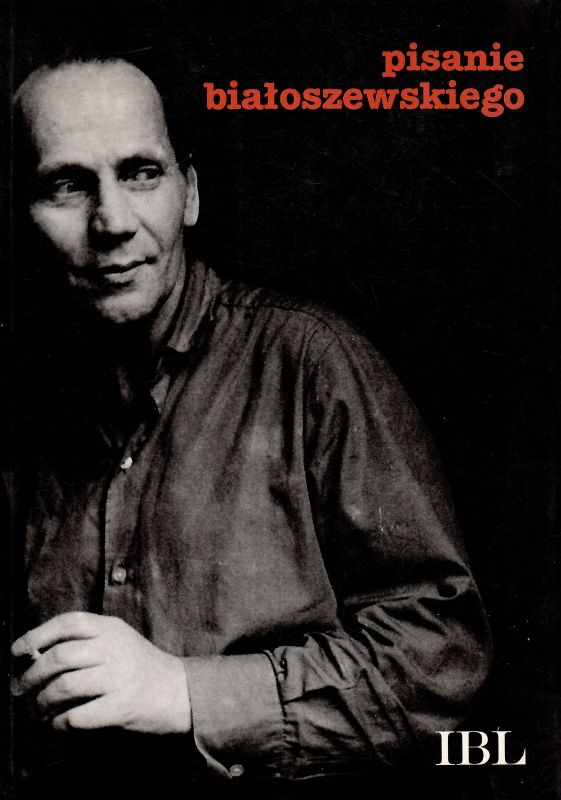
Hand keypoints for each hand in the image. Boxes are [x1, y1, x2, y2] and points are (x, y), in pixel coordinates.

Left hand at [11, 612, 190, 733]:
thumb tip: (35, 654)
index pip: (68, 622)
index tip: (16, 651)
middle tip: (19, 689)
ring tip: (39, 709)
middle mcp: (114, 648)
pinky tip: (58, 723)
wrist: (178, 692)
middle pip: (59, 657)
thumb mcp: (118, 640)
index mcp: (111, 628)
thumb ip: (85, 640)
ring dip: (42, 702)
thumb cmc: (140, 667)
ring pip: (64, 687)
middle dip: (31, 676)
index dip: (36, 635)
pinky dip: (59, 722)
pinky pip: (77, 716)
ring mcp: (118, 677)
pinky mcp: (120, 706)